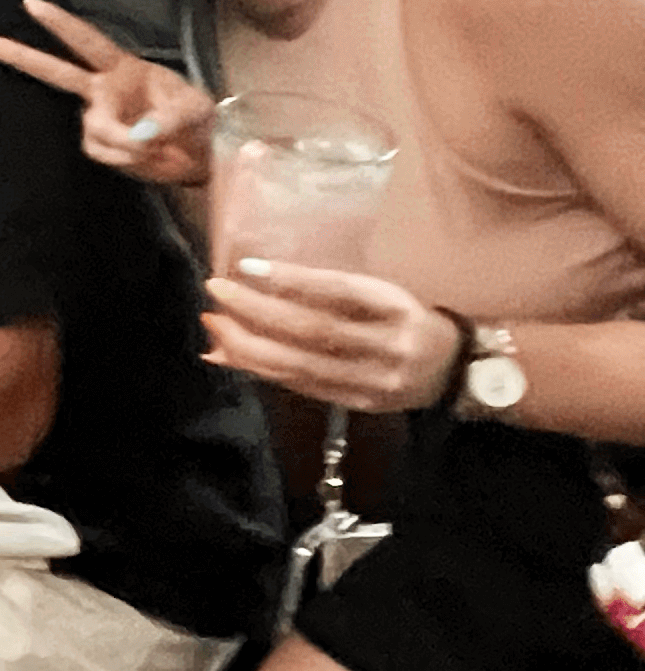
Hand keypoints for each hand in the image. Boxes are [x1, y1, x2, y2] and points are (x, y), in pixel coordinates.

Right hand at [0, 0, 215, 184]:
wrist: (199, 158)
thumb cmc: (199, 122)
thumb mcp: (198, 112)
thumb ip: (171, 118)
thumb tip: (141, 133)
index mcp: (124, 68)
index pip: (87, 42)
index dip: (60, 24)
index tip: (30, 5)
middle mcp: (102, 89)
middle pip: (53, 71)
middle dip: (17, 55)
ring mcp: (97, 117)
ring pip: (95, 129)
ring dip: (126, 144)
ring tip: (156, 151)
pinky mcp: (99, 145)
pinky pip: (100, 151)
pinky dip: (125, 158)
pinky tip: (144, 158)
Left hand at [204, 261, 464, 413]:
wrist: (455, 370)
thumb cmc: (405, 318)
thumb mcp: (381, 294)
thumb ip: (328, 290)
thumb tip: (256, 276)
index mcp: (396, 306)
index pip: (339, 290)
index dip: (291, 279)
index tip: (246, 266)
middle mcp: (389, 344)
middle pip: (314, 330)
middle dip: (257, 312)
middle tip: (216, 291)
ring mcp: (376, 379)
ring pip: (302, 365)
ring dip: (249, 346)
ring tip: (214, 325)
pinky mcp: (362, 403)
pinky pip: (304, 387)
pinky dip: (263, 370)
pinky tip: (232, 355)